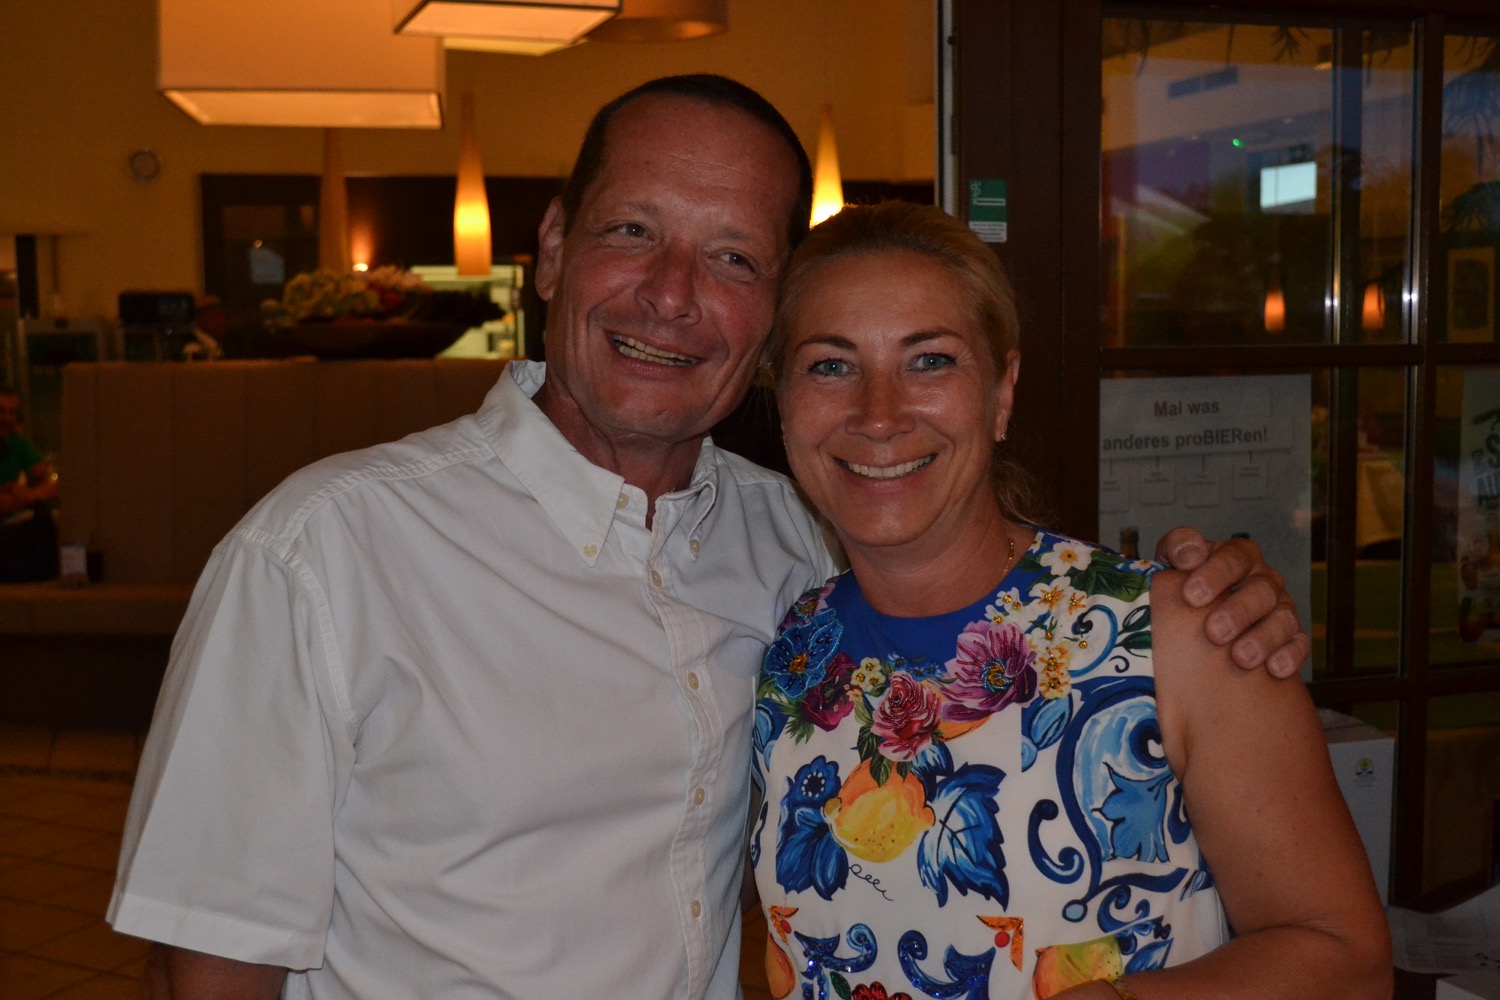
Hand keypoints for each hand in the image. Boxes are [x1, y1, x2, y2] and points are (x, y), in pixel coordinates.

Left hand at [1155, 526, 1308, 677]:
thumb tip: (1189, 553)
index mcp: (1237, 556)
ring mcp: (1281, 607)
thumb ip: (1178, 548)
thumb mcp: (1173, 561)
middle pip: (1261, 590)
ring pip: (1283, 618)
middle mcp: (1263, 579)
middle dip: (1238, 611)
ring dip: (1263, 638)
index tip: (1191, 595)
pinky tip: (1273, 669)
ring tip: (1240, 658)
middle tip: (1214, 633)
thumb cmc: (1186, 587)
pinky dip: (1289, 655)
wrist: (1193, 621)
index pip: (1233, 557)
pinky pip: (1299, 644)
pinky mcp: (1292, 636)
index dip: (1214, 574)